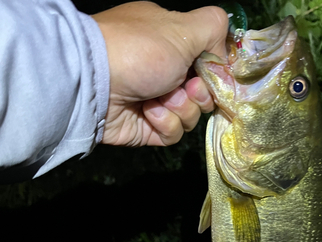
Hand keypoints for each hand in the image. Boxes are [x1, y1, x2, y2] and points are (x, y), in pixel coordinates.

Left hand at [92, 1, 227, 146]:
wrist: (95, 83)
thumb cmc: (140, 50)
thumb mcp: (183, 27)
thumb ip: (214, 29)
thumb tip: (225, 51)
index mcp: (172, 44)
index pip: (208, 63)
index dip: (215, 72)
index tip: (213, 72)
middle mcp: (165, 73)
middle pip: (203, 93)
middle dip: (199, 92)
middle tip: (184, 87)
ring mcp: (156, 102)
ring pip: (191, 116)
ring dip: (180, 108)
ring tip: (159, 99)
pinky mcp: (148, 128)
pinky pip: (174, 134)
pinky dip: (165, 123)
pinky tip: (149, 112)